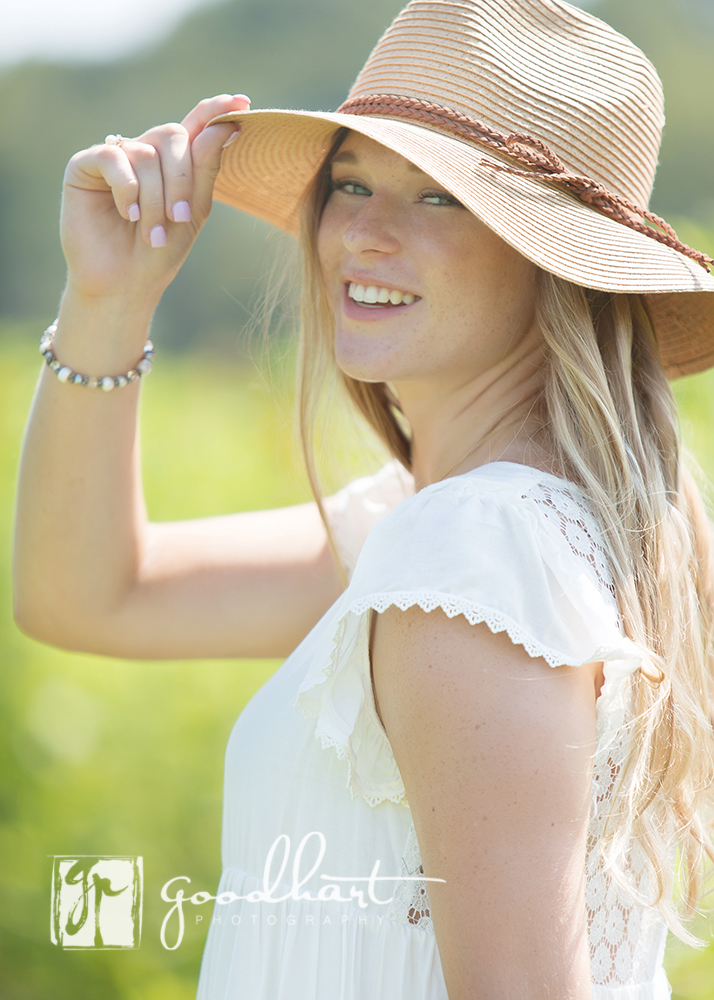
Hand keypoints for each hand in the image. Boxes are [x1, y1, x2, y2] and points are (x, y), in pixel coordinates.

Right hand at [60, 94, 249, 307]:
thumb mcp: (192, 212)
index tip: (243, 102)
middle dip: (181, 179)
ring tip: (152, 231)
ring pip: (146, 153)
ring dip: (155, 197)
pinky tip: (129, 214)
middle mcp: (143, 153)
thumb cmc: (159, 253)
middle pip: (172, 136)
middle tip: (181, 217)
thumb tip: (224, 127)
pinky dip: (128, 189)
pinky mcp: (84, 165)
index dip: (216, 110)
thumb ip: (205, 169)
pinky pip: (114, 158)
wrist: (125, 283)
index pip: (194, 126)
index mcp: (172, 164)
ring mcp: (114, 157)